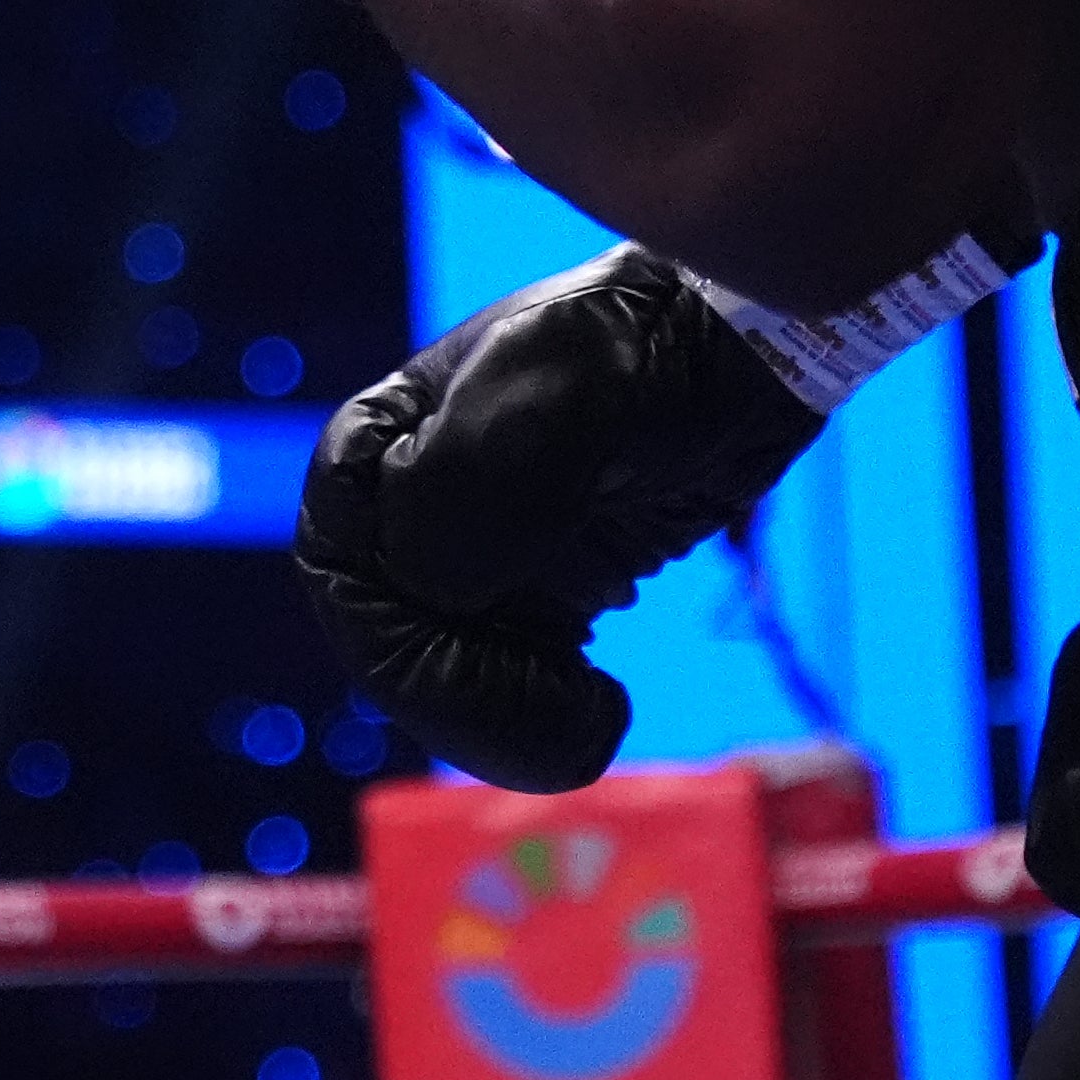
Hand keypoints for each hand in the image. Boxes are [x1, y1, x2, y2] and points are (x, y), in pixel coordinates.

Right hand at [297, 249, 825, 792]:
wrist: (736, 363)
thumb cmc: (642, 353)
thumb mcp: (554, 394)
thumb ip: (475, 483)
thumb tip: (433, 585)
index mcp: (376, 451)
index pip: (343, 577)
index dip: (402, 640)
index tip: (515, 649)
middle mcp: (407, 514)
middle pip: (388, 649)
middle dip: (466, 702)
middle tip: (570, 710)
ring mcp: (470, 561)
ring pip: (442, 685)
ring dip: (507, 725)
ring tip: (595, 715)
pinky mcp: (534, 599)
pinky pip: (504, 691)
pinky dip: (543, 722)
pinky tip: (603, 702)